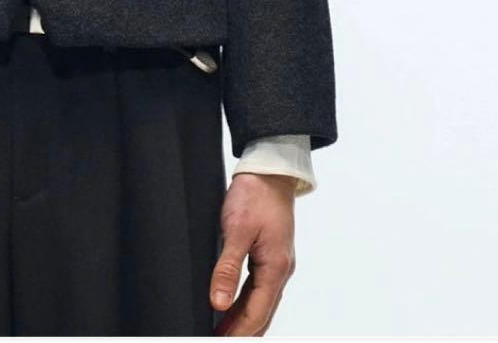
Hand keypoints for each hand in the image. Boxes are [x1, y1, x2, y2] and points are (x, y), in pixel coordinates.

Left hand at [210, 173, 297, 335]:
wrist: (270, 171)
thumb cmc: (255, 194)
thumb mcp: (236, 230)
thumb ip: (228, 268)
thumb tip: (219, 302)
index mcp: (275, 267)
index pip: (256, 313)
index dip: (237, 332)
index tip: (219, 340)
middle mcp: (280, 269)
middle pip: (261, 312)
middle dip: (241, 330)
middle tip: (216, 338)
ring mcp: (277, 262)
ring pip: (261, 301)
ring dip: (243, 318)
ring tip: (220, 329)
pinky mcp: (271, 253)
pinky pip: (259, 286)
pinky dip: (246, 300)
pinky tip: (232, 304)